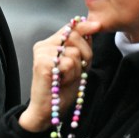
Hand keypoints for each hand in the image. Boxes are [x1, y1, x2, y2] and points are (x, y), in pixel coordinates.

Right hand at [19, 18, 99, 132]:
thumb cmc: (61, 89)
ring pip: (74, 52)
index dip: (84, 27)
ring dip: (76, 69)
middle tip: (72, 72)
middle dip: (83, 56)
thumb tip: (92, 26)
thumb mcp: (77, 65)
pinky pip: (68, 63)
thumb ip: (82, 46)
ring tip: (64, 79)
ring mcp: (41, 53)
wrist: (47, 110)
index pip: (70, 28)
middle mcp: (43, 45)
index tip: (97, 26)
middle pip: (74, 37)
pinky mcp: (41, 63)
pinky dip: (70, 75)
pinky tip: (60, 82)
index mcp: (50, 44)